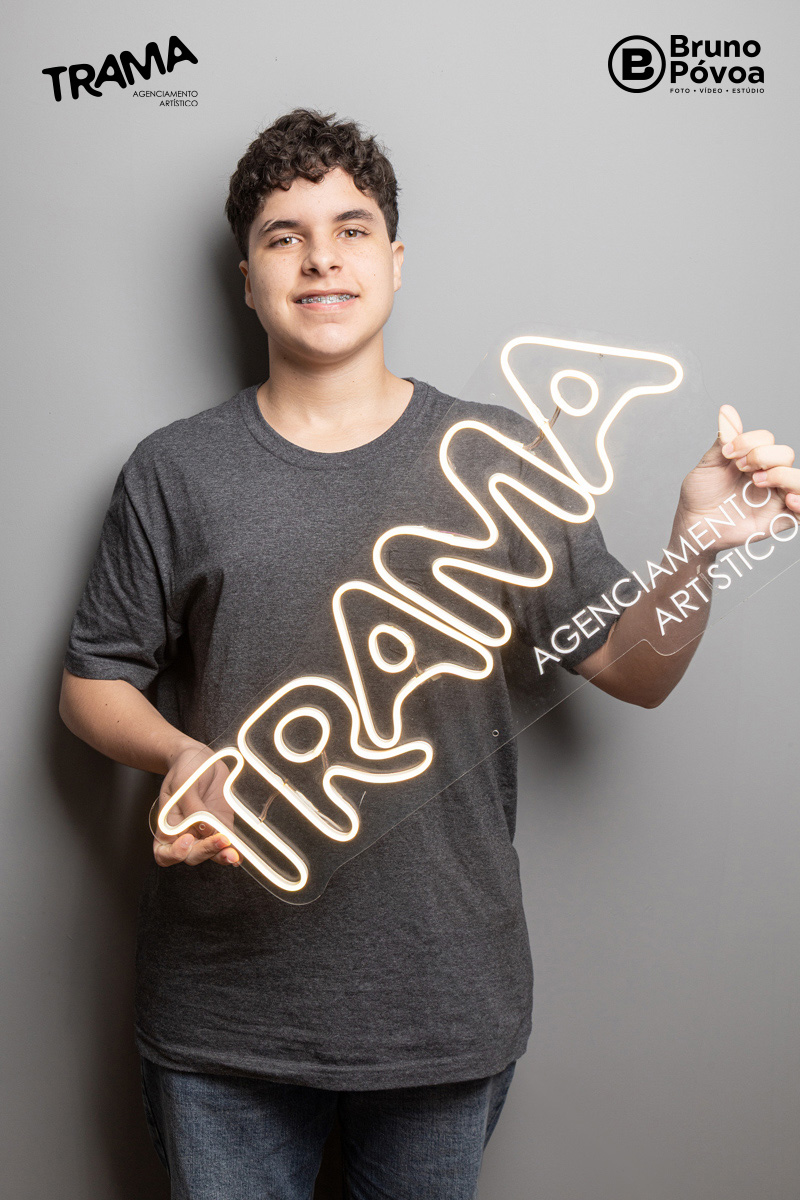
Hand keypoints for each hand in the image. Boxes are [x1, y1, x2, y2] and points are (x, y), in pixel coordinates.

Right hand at [153, 742, 239, 867]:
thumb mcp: (184, 783)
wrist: (201, 758)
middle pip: (191, 856)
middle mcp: (184, 833)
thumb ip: (192, 807)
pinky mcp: (221, 826)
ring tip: (232, 852)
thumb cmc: (185, 769)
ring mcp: (204, 832)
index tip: (187, 839)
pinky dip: (232, 849)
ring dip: (221, 855)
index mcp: (167, 827)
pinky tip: (239, 852)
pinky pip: (226, 844)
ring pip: (210, 854)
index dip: (175, 853)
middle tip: (220, 840)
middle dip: (205, 851)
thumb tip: (204, 828)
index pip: (165, 853)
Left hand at [677, 404, 799, 548]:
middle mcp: (768, 475)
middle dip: (763, 456)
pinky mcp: (780, 518)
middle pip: (786, 454)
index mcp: (752, 460)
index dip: (750, 442)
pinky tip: (788, 500)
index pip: (767, 439)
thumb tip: (727, 410)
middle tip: (742, 470)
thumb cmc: (699, 496)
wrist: (694, 525)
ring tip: (758, 483)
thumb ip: (723, 440)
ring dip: (782, 475)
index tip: (728, 454)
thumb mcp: (708, 465)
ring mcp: (775, 496)